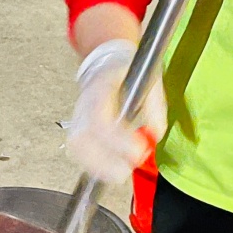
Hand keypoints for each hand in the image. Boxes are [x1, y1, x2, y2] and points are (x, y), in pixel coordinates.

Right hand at [66, 39, 167, 183]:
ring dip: (98, 166)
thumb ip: (155, 109)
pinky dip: (93, 165)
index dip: (118, 140)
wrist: (108, 62)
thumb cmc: (129, 71)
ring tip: (120, 171)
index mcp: (101, 87)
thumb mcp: (150, 82)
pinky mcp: (77, 128)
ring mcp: (77, 117)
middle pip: (81, 139)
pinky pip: (78, 151)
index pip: (100, 119)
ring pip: (76, 148)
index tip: (138, 151)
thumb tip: (155, 135)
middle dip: (104, 161)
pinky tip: (109, 168)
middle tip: (128, 168)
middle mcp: (84, 104)